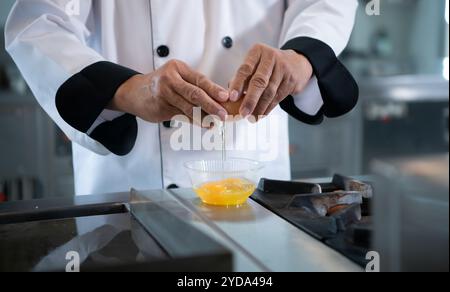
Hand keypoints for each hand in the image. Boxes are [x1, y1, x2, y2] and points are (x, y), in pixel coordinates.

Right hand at [110, 60, 228, 123]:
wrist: (135, 92)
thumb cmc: (162, 84)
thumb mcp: (177, 77)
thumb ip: (195, 86)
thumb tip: (220, 99)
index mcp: (178, 68)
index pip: (199, 79)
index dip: (214, 89)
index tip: (226, 97)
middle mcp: (169, 79)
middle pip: (194, 94)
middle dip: (211, 105)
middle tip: (223, 114)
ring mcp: (163, 94)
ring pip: (188, 108)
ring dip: (204, 117)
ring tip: (215, 122)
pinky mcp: (160, 108)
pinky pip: (181, 116)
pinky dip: (194, 121)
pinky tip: (203, 124)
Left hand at [229, 43, 312, 117]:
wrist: (295, 63)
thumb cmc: (268, 65)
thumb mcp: (254, 63)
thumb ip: (242, 77)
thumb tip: (229, 95)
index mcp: (258, 51)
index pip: (246, 68)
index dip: (238, 84)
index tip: (232, 97)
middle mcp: (271, 58)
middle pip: (259, 81)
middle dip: (250, 99)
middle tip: (243, 112)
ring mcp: (283, 69)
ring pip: (269, 92)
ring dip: (259, 107)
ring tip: (251, 117)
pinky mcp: (291, 81)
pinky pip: (277, 98)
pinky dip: (268, 108)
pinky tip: (261, 114)